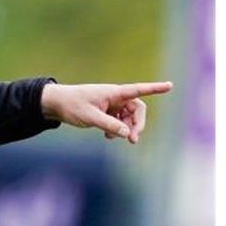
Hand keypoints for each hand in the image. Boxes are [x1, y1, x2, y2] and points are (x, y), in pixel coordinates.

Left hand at [41, 81, 171, 143]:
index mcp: (114, 93)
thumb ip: (109, 125)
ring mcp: (111, 105)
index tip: (170, 86)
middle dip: (137, 124)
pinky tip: (108, 137)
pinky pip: (118, 121)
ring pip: (128, 117)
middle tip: (133, 140)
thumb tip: (127, 133)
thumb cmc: (72, 105)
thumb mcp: (90, 117)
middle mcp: (115, 97)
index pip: (138, 90)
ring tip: (115, 139)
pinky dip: (117, 129)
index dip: (155, 89)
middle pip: (137, 110)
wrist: (55, 104)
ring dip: (126, 129)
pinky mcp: (105, 112)